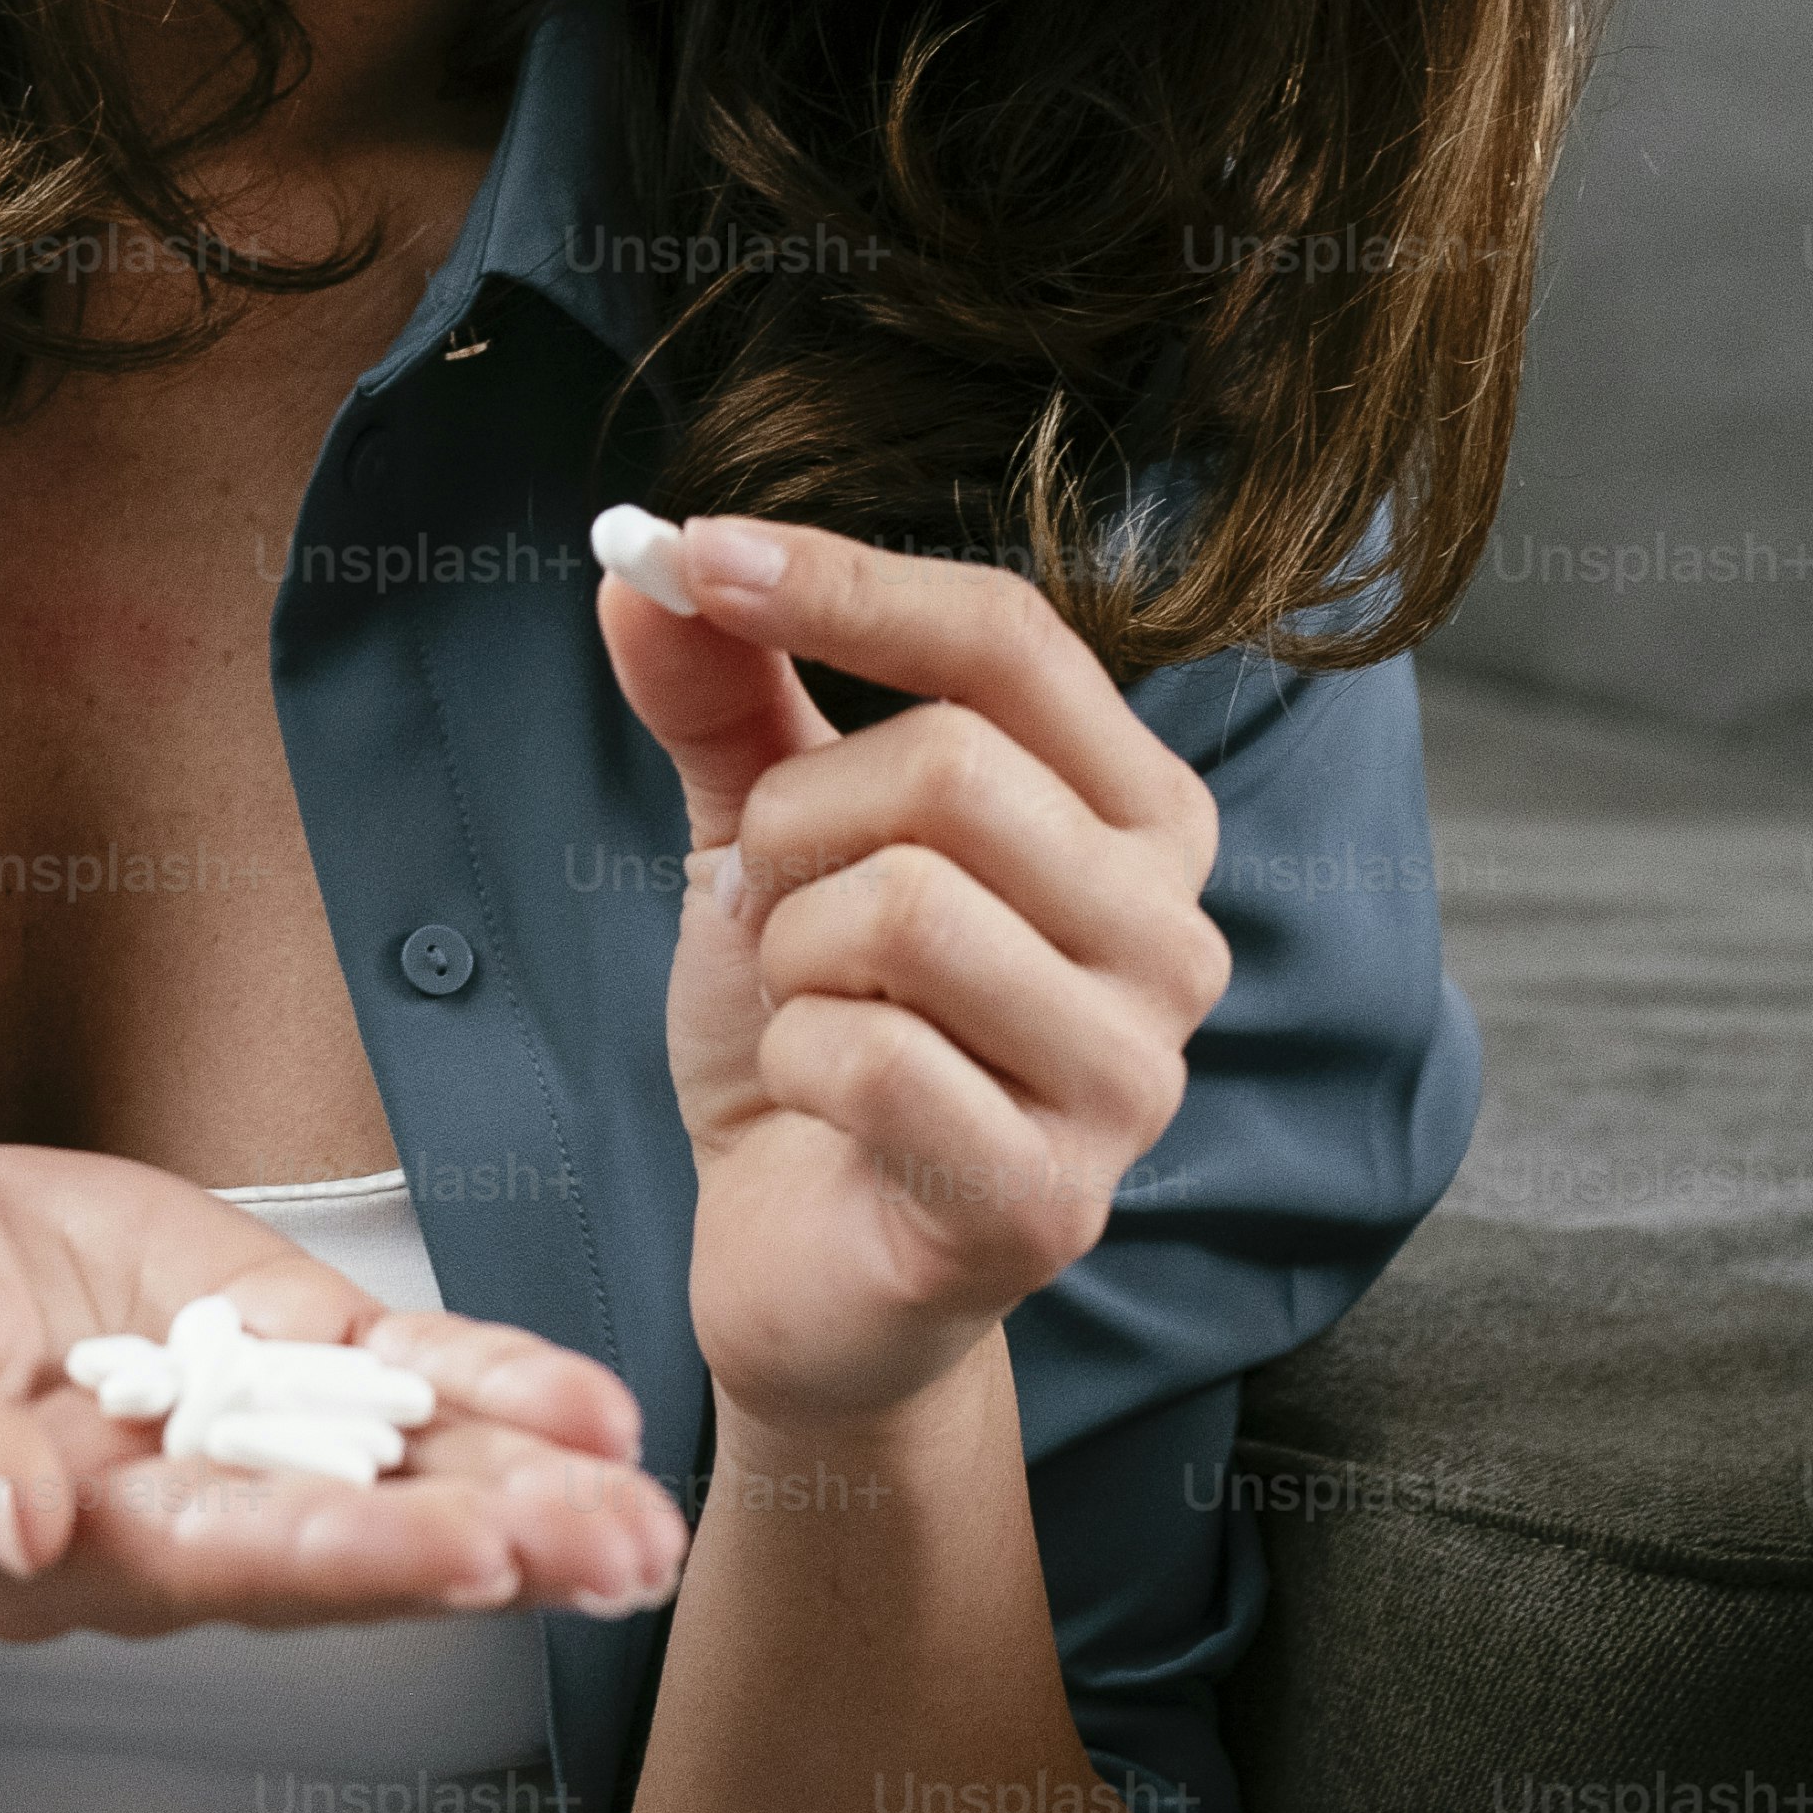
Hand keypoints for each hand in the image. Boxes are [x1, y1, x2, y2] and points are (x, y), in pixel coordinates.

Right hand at [0, 1134, 686, 1639]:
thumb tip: (3, 1519)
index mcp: (44, 1543)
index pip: (205, 1560)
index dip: (336, 1559)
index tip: (461, 1559)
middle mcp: (164, 1520)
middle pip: (336, 1545)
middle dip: (484, 1547)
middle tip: (615, 1551)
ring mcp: (233, 1436)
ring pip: (395, 1477)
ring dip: (530, 1492)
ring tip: (647, 1514)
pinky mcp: (274, 1344)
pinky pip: (400, 1378)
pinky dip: (496, 1387)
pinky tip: (592, 1413)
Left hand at [601, 511, 1234, 1429]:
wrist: (800, 1260)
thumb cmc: (816, 1034)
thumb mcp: (761, 838)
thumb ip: (720, 696)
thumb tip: (637, 565)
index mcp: (1137, 817)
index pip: (1007, 637)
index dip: (841, 582)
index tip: (693, 552)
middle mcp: (1174, 937)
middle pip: (947, 766)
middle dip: (792, 825)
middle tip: (767, 902)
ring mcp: (1130, 1079)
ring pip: (903, 907)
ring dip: (789, 951)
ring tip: (808, 1006)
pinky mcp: (1049, 1201)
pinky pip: (865, 1056)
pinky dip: (790, 1061)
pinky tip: (819, 1107)